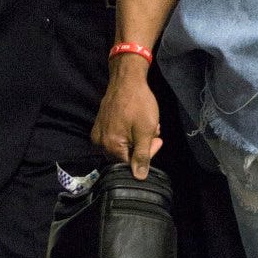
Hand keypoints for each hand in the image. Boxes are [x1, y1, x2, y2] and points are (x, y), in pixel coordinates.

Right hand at [91, 57, 162, 178]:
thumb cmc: (138, 103)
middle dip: (143, 146)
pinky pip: (116, 136)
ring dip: (138, 139)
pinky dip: (129, 132)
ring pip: (122, 145)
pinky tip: (138, 122)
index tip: (158, 140)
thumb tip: (140, 177)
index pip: (130, 164)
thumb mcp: (145, 131)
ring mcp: (99, 133)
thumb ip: (143, 156)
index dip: (147, 155)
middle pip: (125, 156)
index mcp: (111, 146)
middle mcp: (100, 143)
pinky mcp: (101, 125)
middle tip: (155, 132)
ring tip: (149, 124)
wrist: (126, 79)